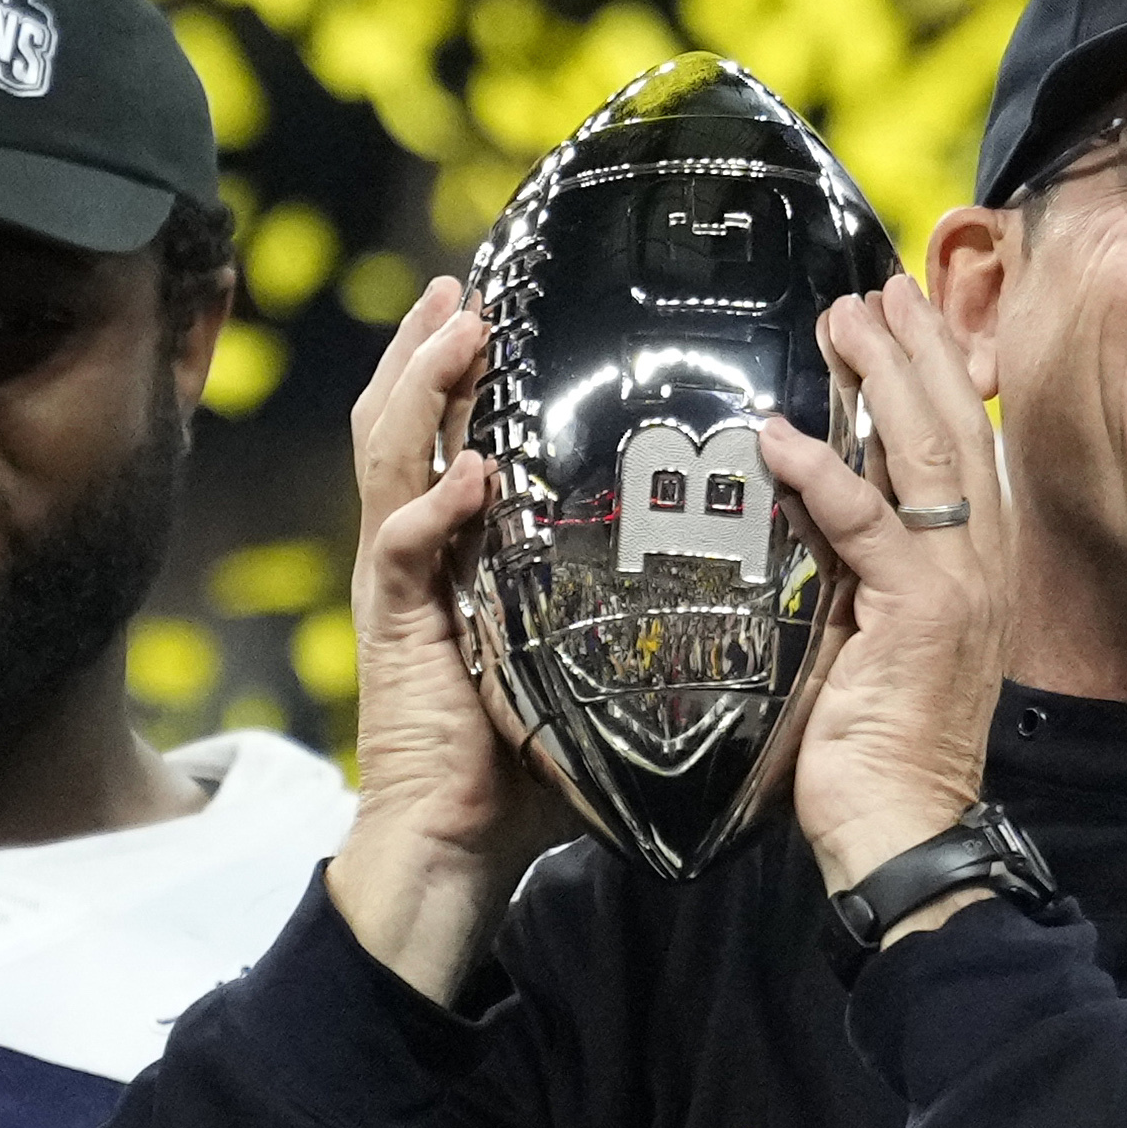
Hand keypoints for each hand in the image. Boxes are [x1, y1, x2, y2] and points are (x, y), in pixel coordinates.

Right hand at [327, 277, 557, 999]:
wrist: (457, 842)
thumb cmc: (526, 759)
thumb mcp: (585, 658)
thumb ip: (627, 603)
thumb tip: (736, 568)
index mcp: (463, 546)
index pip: (456, 431)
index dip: (469, 365)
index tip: (503, 297)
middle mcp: (422, 548)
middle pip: (405, 418)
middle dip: (430, 345)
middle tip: (469, 284)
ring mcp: (401, 581)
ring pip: (390, 455)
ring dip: (422, 387)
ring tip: (459, 330)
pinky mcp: (398, 627)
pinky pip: (404, 548)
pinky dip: (433, 504)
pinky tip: (471, 475)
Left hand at [757, 276, 1009, 919]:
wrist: (905, 831)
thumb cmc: (879, 749)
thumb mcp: (872, 637)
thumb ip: (860, 570)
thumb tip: (816, 512)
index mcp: (978, 567)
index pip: (965, 446)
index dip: (938, 373)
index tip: (901, 315)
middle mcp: (983, 565)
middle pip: (957, 430)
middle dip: (918, 349)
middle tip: (874, 290)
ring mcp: (959, 589)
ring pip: (927, 458)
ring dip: (885, 380)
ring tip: (846, 322)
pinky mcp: (921, 618)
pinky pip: (871, 527)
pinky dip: (826, 476)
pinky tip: (782, 435)